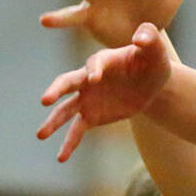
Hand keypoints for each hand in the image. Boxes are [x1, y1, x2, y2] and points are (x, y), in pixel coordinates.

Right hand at [36, 23, 172, 161]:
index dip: (95, 70)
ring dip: (53, 122)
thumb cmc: (152, 61)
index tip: (96, 78)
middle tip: (45, 99)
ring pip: (65, 110)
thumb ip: (149, 38)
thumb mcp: (156, 49)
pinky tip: (61, 157)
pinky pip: (77, 130)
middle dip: (56, 90)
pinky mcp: (92, 116)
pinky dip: (69, 143)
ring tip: (40, 135)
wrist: (152, 83)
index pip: (94, 64)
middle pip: (67, 83)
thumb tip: (139, 39)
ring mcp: (87, 98)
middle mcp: (88, 79)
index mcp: (102, 60)